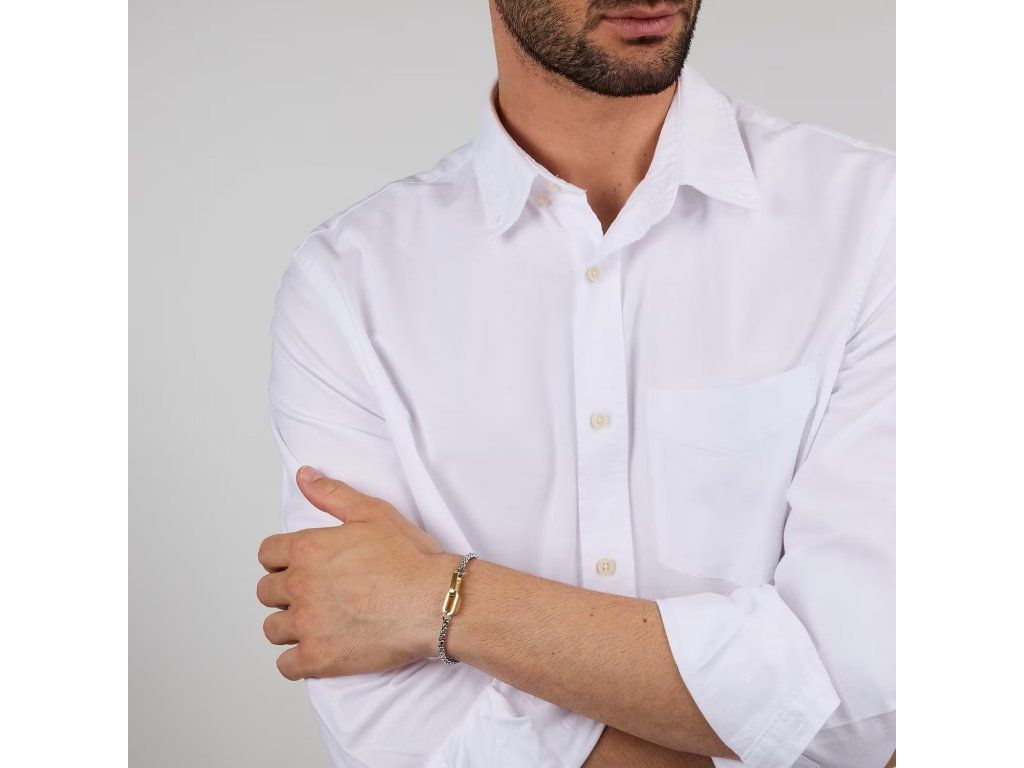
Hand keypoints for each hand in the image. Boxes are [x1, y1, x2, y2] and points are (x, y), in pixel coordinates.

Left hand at [257, 466, 456, 679]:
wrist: (433, 601)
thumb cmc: (409, 558)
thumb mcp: (373, 513)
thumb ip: (332, 494)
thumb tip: (304, 477)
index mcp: (308, 549)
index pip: (267, 554)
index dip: (280, 558)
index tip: (295, 565)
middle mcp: (300, 586)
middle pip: (266, 592)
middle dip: (283, 591)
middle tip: (309, 593)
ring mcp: (307, 625)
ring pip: (273, 628)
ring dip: (287, 625)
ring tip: (312, 623)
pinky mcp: (319, 658)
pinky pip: (287, 666)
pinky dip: (295, 661)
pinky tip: (312, 652)